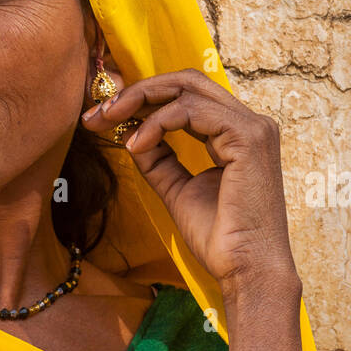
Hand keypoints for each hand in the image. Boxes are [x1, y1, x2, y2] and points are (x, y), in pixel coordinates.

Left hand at [81, 67, 298, 297]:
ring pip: (187, 88)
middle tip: (98, 111)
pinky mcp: (248, 137)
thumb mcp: (177, 189)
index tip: (102, 118)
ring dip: (140, 101)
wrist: (245, 269)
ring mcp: (252, 127)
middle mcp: (247, 123)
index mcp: (235, 134)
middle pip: (186, 81)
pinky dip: (158, 123)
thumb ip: (158, 159)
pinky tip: (136, 144)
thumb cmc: (219, 238)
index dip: (142, 99)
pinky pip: (192, 111)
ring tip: (108, 122)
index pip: (186, 96)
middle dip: (137, 91)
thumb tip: (133, 135)